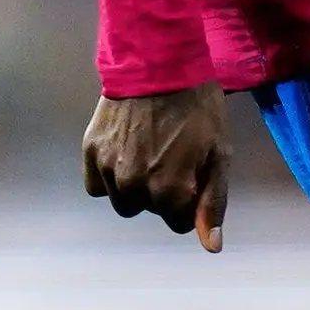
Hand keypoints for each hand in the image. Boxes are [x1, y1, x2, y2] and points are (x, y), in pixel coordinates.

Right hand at [82, 84, 231, 250]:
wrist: (159, 62)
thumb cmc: (198, 108)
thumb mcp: (219, 154)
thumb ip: (213, 203)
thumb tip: (211, 247)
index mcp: (171, 192)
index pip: (180, 223)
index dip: (190, 198)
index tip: (193, 170)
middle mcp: (136, 187)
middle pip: (150, 211)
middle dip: (163, 193)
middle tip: (171, 155)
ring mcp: (110, 170)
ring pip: (123, 202)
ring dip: (136, 186)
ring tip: (148, 152)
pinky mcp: (91, 152)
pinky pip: (97, 185)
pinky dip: (109, 176)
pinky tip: (125, 152)